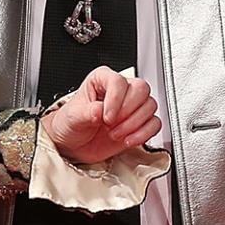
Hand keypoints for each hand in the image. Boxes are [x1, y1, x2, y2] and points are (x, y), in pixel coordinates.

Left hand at [41, 66, 161, 164]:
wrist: (72, 144)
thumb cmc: (70, 124)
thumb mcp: (72, 117)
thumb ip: (86, 112)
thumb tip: (100, 110)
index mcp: (102, 80)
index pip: (119, 81)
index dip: (116, 100)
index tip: (106, 117)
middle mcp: (120, 90)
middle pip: (141, 89)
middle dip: (127, 112)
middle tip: (110, 125)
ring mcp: (131, 107)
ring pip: (150, 106)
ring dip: (134, 124)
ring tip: (115, 134)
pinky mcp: (139, 123)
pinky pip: (154, 124)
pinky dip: (144, 134)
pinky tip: (128, 140)